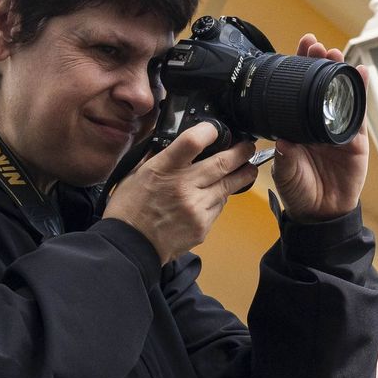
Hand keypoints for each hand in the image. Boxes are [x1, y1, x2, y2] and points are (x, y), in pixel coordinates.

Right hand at [103, 123, 258, 263]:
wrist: (130, 247)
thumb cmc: (130, 208)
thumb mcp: (136, 174)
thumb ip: (159, 157)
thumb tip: (178, 141)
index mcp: (163, 169)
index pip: (193, 141)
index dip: (209, 131)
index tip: (216, 130)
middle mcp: (183, 187)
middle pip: (223, 163)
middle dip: (242, 152)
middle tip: (248, 147)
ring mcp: (195, 208)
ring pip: (228, 186)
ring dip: (239, 175)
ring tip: (246, 168)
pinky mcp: (202, 226)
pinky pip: (219, 206)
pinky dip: (220, 198)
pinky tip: (214, 196)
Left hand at [272, 34, 369, 222]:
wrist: (320, 213)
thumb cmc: (299, 191)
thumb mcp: (285, 172)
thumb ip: (285, 157)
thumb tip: (283, 139)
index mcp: (296, 126)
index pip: (298, 90)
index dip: (300, 68)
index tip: (300, 47)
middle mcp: (316, 123)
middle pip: (320, 86)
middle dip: (320, 64)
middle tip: (318, 47)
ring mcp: (337, 129)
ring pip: (340, 94)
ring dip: (340, 73)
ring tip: (337, 55)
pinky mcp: (355, 139)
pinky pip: (358, 113)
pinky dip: (361, 93)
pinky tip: (362, 75)